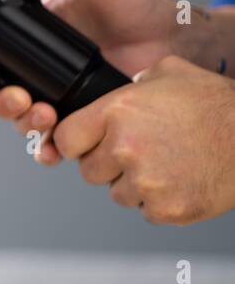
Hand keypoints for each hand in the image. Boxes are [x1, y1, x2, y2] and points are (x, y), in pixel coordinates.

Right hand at [0, 0, 178, 164]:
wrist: (165, 34)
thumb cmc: (127, 3)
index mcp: (28, 38)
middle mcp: (38, 70)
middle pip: (1, 97)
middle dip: (2, 104)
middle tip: (17, 98)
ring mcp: (59, 94)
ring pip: (24, 121)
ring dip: (25, 125)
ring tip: (43, 116)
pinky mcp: (82, 116)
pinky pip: (57, 140)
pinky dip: (49, 148)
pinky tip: (52, 147)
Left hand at [48, 55, 234, 224]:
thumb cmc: (219, 105)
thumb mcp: (170, 72)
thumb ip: (135, 81)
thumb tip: (122, 87)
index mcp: (117, 112)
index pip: (65, 140)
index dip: (76, 143)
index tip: (87, 145)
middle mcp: (125, 148)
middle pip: (89, 172)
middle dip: (108, 165)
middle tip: (141, 153)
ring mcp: (145, 181)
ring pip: (118, 194)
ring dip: (135, 185)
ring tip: (168, 164)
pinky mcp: (167, 208)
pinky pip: (146, 211)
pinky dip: (161, 202)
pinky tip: (182, 180)